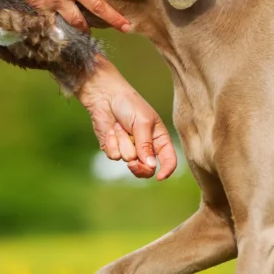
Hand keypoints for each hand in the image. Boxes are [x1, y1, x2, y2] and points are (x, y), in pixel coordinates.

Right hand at [0, 0, 143, 31]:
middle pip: (98, 5)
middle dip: (115, 18)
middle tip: (128, 27)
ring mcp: (59, 0)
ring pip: (79, 19)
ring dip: (87, 28)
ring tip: (93, 33)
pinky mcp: (45, 9)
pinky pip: (57, 24)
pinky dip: (62, 31)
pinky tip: (66, 38)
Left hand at [78, 57, 176, 180]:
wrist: (105, 96)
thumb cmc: (129, 104)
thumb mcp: (143, 123)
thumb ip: (146, 145)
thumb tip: (151, 166)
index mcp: (159, 139)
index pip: (168, 160)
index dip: (166, 170)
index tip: (160, 177)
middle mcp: (145, 147)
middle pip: (147, 169)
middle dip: (139, 167)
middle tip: (133, 162)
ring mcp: (128, 149)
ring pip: (128, 160)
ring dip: (123, 143)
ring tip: (121, 126)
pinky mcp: (113, 148)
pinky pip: (113, 155)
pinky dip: (112, 142)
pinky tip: (111, 129)